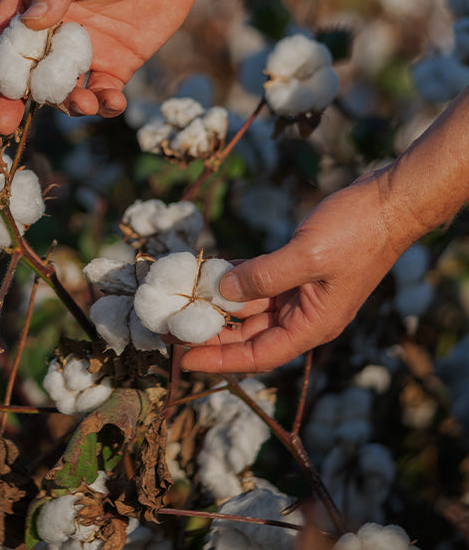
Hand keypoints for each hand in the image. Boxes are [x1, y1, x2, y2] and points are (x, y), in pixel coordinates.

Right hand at [0, 0, 203, 133]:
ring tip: (82, 103)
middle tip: (5, 124)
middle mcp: (55, 29)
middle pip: (26, 70)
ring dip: (66, 103)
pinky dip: (104, 104)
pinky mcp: (115, 65)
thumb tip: (30, 22)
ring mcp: (84, 51)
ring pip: (63, 89)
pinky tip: (114, 103)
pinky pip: (101, 94)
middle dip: (14, 98)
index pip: (2, 33)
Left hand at [180, 167, 408, 372]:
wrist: (389, 202)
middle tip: (172, 327)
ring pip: (251, 306)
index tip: (183, 359)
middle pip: (249, 334)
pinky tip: (211, 269)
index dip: (219, 359)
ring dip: (219, 302)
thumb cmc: (357, 232)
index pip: (258, 355)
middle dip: (212, 331)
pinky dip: (236, 275)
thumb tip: (223, 291)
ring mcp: (301, 291)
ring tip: (183, 298)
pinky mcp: (298, 268)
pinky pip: (259, 279)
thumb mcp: (306, 256)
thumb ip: (263, 276)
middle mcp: (304, 314)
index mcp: (312, 325)